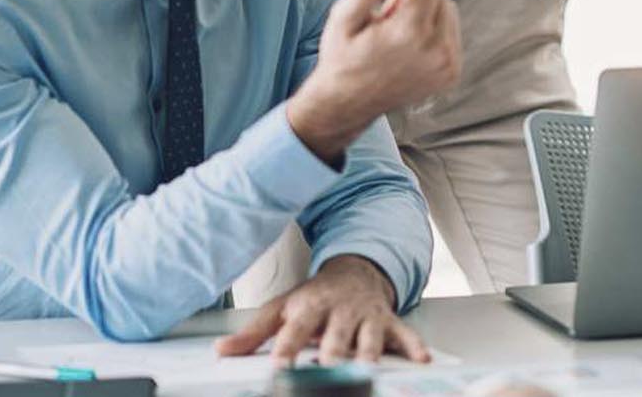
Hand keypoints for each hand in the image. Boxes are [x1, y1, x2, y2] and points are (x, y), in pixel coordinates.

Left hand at [216, 255, 429, 365]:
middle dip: (333, 351)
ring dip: (369, 353)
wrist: (355, 272)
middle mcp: (340, 311)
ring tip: (368, 368)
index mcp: (310, 307)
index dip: (287, 346)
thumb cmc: (315, 296)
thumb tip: (221, 350)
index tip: (280, 364)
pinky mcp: (388, 322)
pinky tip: (420, 359)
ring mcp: (367, 316)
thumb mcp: (281, 308)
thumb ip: (253, 334)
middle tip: (328, 365)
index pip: (296, 328)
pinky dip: (413, 345)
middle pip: (336, 334)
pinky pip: (404, 334)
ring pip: (369, 336)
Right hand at [289, 0, 462, 161]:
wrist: (348, 104)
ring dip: (428, 15)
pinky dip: (436, 33)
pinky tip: (411, 49)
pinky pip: (453, 32)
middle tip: (390, 24)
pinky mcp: (452, 72)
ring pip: (450, 9)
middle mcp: (435, 48)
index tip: (387, 6)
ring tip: (399, 39)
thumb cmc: (343, 57)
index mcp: (408, 31)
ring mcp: (448, 63)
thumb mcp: (344, 17)